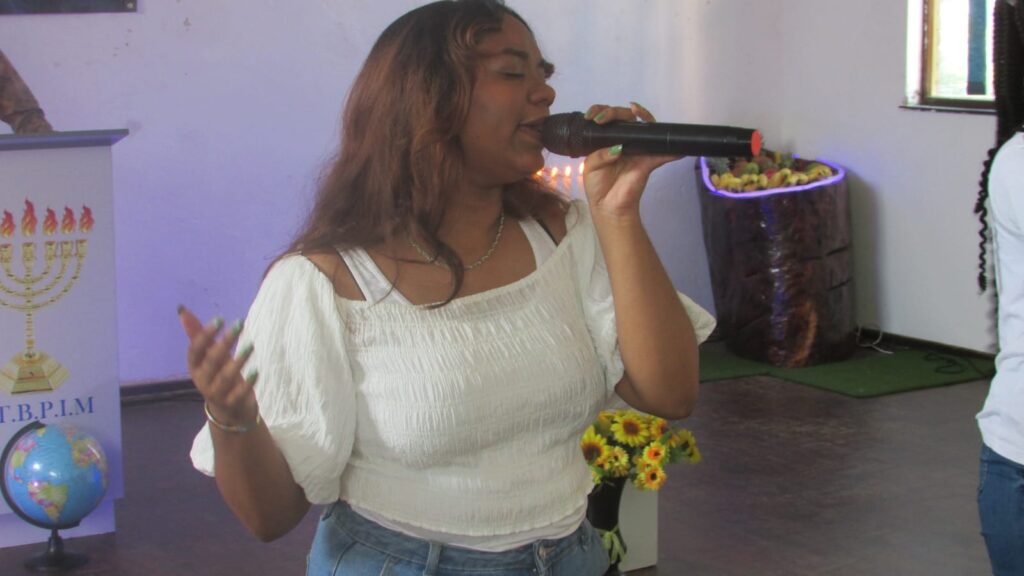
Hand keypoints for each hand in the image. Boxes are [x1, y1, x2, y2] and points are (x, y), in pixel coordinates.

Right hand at [178, 305, 258, 426]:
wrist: (228, 408)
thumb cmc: (216, 374)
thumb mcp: (207, 355)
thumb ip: (196, 334)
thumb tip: (182, 310)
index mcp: (194, 367)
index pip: (195, 350)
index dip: (204, 335)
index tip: (220, 319)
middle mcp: (202, 380)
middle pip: (211, 361)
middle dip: (224, 342)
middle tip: (239, 325)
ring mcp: (216, 394)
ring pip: (225, 377)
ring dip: (238, 361)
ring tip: (250, 345)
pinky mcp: (231, 403)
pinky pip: (239, 394)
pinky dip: (247, 383)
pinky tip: (256, 371)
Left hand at [581, 102, 681, 218]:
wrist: (609, 206)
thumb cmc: (598, 185)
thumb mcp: (590, 167)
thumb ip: (600, 154)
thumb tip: (618, 148)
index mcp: (609, 140)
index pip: (609, 119)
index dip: (603, 111)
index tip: (593, 116)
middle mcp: (624, 141)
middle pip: (627, 118)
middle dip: (616, 111)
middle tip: (604, 118)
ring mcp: (638, 149)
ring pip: (646, 127)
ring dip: (644, 115)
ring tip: (636, 110)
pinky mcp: (648, 161)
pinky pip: (662, 152)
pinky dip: (670, 148)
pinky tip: (675, 146)